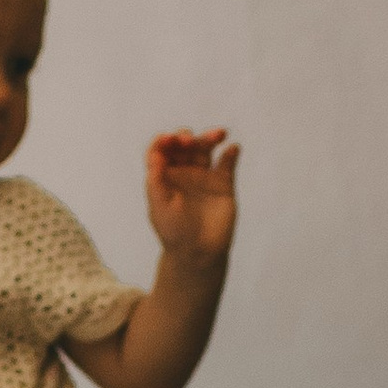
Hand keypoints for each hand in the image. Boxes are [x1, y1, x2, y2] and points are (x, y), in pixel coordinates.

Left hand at [145, 130, 239, 267]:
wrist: (199, 253)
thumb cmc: (174, 232)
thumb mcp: (159, 207)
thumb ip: (156, 181)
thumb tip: (155, 156)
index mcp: (164, 177)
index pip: (161, 151)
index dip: (163, 141)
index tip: (168, 139)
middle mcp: (183, 172)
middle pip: (184, 145)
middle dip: (186, 137)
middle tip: (189, 141)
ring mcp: (204, 177)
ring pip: (206, 148)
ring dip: (210, 137)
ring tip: (219, 134)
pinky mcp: (223, 184)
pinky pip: (227, 163)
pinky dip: (230, 153)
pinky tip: (232, 149)